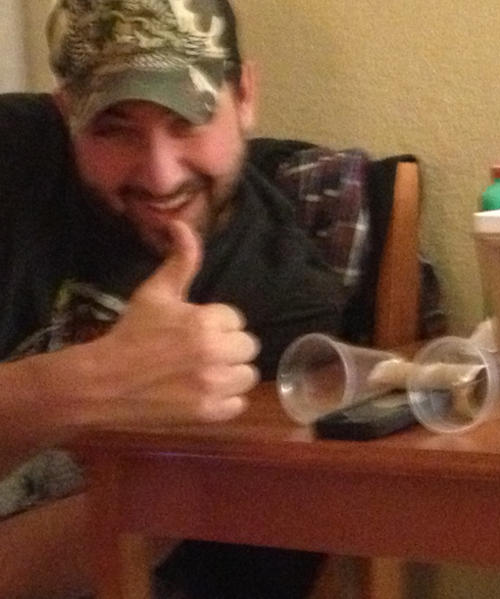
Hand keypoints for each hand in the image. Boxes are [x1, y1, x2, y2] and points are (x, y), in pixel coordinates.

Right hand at [84, 221, 259, 425]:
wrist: (102, 383)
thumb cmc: (131, 334)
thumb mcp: (155, 292)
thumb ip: (180, 260)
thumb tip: (183, 224)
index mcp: (205, 321)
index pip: (235, 319)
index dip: (216, 324)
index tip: (192, 330)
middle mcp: (214, 352)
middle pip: (248, 346)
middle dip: (228, 347)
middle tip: (200, 352)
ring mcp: (213, 385)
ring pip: (248, 375)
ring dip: (231, 374)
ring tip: (205, 372)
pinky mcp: (209, 413)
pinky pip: (239, 404)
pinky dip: (226, 401)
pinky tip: (204, 393)